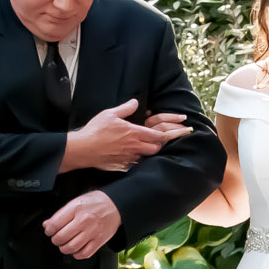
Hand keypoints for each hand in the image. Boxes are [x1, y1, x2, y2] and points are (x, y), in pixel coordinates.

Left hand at [43, 189, 122, 258]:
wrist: (115, 206)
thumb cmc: (95, 203)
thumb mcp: (76, 201)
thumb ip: (61, 214)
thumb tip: (47, 225)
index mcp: (76, 208)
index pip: (55, 224)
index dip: (49, 230)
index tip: (49, 231)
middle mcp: (84, 220)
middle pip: (61, 237)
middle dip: (55, 240)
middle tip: (57, 238)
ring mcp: (92, 232)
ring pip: (71, 248)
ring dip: (64, 248)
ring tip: (64, 244)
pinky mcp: (99, 241)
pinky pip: (84, 253)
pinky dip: (77, 254)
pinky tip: (76, 249)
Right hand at [63, 99, 191, 172]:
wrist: (83, 149)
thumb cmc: (96, 130)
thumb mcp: (110, 114)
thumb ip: (126, 108)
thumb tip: (135, 102)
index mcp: (135, 133)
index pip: (159, 135)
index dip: (173, 133)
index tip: (184, 131)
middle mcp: (135, 147)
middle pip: (156, 148)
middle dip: (161, 145)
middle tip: (163, 140)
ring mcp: (129, 158)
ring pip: (147, 157)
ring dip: (150, 153)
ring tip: (148, 148)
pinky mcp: (123, 166)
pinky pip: (135, 165)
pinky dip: (138, 161)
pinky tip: (135, 159)